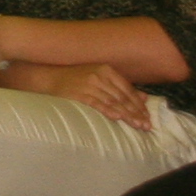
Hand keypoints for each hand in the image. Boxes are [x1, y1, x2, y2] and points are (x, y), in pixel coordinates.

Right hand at [8, 61, 149, 127]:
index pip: (127, 89)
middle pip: (122, 97)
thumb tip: (144, 97)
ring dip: (127, 115)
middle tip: (147, 125)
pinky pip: (96, 103)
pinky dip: (108, 110)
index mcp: (106, 70)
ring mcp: (88, 84)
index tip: (148, 116)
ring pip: (113, 102)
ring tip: (138, 126)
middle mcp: (99, 75)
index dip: (139, 104)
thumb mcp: (100, 78)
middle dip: (136, 112)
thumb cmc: (75, 79)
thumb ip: (122, 86)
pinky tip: (118, 117)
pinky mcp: (78, 93)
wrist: (48, 77)